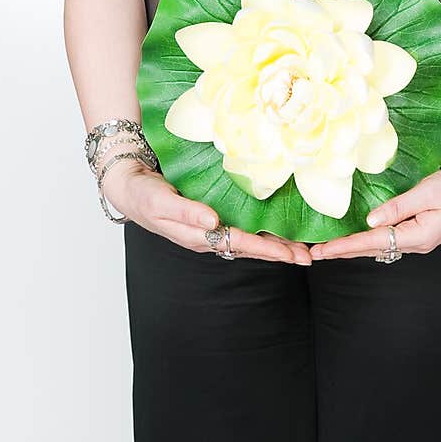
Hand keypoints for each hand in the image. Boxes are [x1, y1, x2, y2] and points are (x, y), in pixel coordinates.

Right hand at [103, 158, 311, 263]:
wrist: (130, 185)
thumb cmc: (143, 196)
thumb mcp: (160, 202)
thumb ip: (186, 212)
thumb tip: (213, 221)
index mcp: (200, 235)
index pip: (241, 243)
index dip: (268, 249)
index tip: (292, 255)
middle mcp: (209, 234)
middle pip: (251, 246)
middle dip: (280, 251)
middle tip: (310, 256)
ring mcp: (211, 226)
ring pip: (249, 238)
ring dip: (275, 243)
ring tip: (302, 247)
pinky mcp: (211, 214)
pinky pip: (241, 225)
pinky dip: (261, 229)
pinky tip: (275, 226)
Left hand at [307, 161, 440, 260]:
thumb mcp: (426, 192)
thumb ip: (397, 207)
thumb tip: (370, 220)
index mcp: (419, 236)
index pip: (373, 242)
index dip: (345, 246)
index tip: (322, 250)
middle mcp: (418, 242)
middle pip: (374, 249)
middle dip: (345, 251)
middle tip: (317, 253)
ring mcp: (421, 239)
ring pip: (381, 246)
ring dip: (356, 246)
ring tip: (332, 247)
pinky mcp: (422, 231)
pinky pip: (391, 238)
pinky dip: (371, 239)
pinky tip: (360, 236)